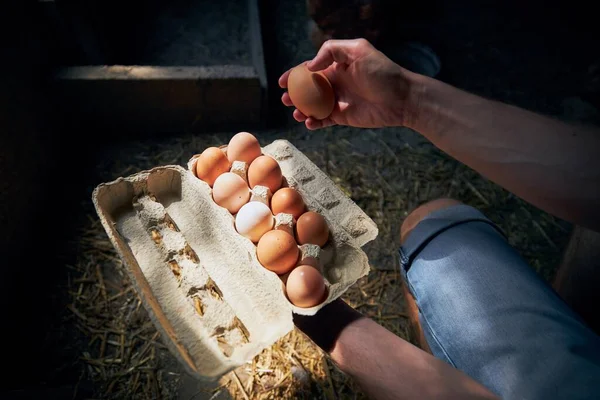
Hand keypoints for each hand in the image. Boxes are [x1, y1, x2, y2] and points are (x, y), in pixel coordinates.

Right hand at [279, 39, 416, 129]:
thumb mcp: (358, 51)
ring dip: (302, 110)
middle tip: (286, 101)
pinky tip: (309, 122)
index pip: (310, 70)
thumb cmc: (383, 72)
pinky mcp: (344, 116)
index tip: (282, 82)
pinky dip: (314, 123)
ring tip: (297, 114)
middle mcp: (335, 83)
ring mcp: (339, 100)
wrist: (402, 98)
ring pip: (313, 106)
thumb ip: (331, 51)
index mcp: (336, 66)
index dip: (294, 75)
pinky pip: (324, 120)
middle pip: (308, 89)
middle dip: (294, 95)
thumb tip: (310, 66)